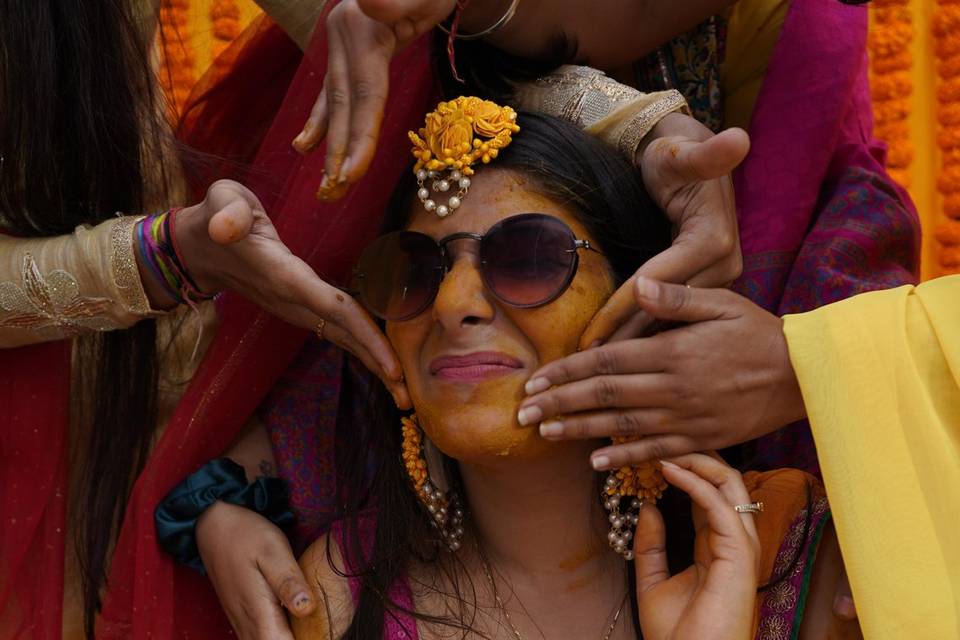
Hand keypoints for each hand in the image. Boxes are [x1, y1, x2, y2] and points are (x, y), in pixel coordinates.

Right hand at [174, 179, 408, 406]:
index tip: (391, 365)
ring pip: (340, 338)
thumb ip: (227, 211)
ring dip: (372, 364)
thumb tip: (224, 227)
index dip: (363, 333)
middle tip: (408, 397)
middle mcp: (293, 299)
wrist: (197, 248)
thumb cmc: (218, 216)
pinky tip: (384, 366)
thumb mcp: (220, 201)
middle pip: (342, 334)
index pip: (331, 306)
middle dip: (376, 364)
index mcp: (283, 274)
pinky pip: (335, 330)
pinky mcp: (300, 307)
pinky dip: (361, 348)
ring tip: (403, 393)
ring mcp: (296, 308)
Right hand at [197, 501, 311, 639]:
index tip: (323, 630)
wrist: (213, 526)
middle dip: (300, 639)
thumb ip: (288, 581)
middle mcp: (247, 624)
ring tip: (310, 625)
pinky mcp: (241, 616)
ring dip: (288, 637)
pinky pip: (260, 637)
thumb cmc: (246, 535)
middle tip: (321, 627)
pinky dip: (278, 633)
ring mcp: (242, 622)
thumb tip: (308, 609)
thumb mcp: (273, 550)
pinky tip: (293, 620)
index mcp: (259, 612)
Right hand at [292, 0, 453, 198]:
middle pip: (344, 103)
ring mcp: (340, 43)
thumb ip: (396, 0)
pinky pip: (334, 92)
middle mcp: (343, 36)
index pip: (364, 93)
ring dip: (330, 145)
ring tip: (325, 185)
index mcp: (361, 27)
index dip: (359, 135)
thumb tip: (370, 0)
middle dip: (340, 151)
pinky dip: (322, 122)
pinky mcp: (345, 50)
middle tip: (333, 193)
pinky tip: (305, 146)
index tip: (353, 176)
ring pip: (335, 102)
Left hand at [520, 278, 803, 469]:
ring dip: (579, 430)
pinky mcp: (702, 439)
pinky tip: (595, 461)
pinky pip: (655, 451)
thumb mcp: (721, 301)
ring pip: (622, 426)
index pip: (605, 362)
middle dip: (559, 404)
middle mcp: (672, 387)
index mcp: (671, 351)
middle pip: (603, 396)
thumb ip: (675, 297)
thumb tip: (638, 283)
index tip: (535, 379)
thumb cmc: (758, 332)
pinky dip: (624, 457)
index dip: (566, 371)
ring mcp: (686, 417)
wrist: (805, 375)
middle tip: (523, 413)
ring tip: (545, 434)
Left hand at [579, 117, 749, 347]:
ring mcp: (719, 280)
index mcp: (714, 239)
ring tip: (602, 375)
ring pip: (673, 320)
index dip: (622, 308)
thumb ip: (706, 155)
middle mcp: (722, 265)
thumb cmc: (676, 156)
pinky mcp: (713, 290)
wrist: (693, 159)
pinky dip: (651, 337)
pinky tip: (628, 361)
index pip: (658, 282)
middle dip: (626, 338)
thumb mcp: (685, 155)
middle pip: (665, 309)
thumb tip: (737, 138)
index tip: (590, 336)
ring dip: (637, 345)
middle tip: (589, 368)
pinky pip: (679, 320)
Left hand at [634, 454, 759, 639]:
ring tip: (664, 448)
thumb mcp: (652, 583)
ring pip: (731, 485)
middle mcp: (734, 543)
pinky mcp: (739, 554)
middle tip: (661, 441)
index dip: (685, 471)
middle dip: (697, 457)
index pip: (709, 496)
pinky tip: (669, 470)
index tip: (653, 455)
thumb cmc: (676, 636)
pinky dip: (696, 482)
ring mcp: (741, 547)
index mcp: (717, 548)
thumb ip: (650, 547)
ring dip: (697, 461)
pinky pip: (720, 505)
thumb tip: (648, 508)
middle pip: (726, 483)